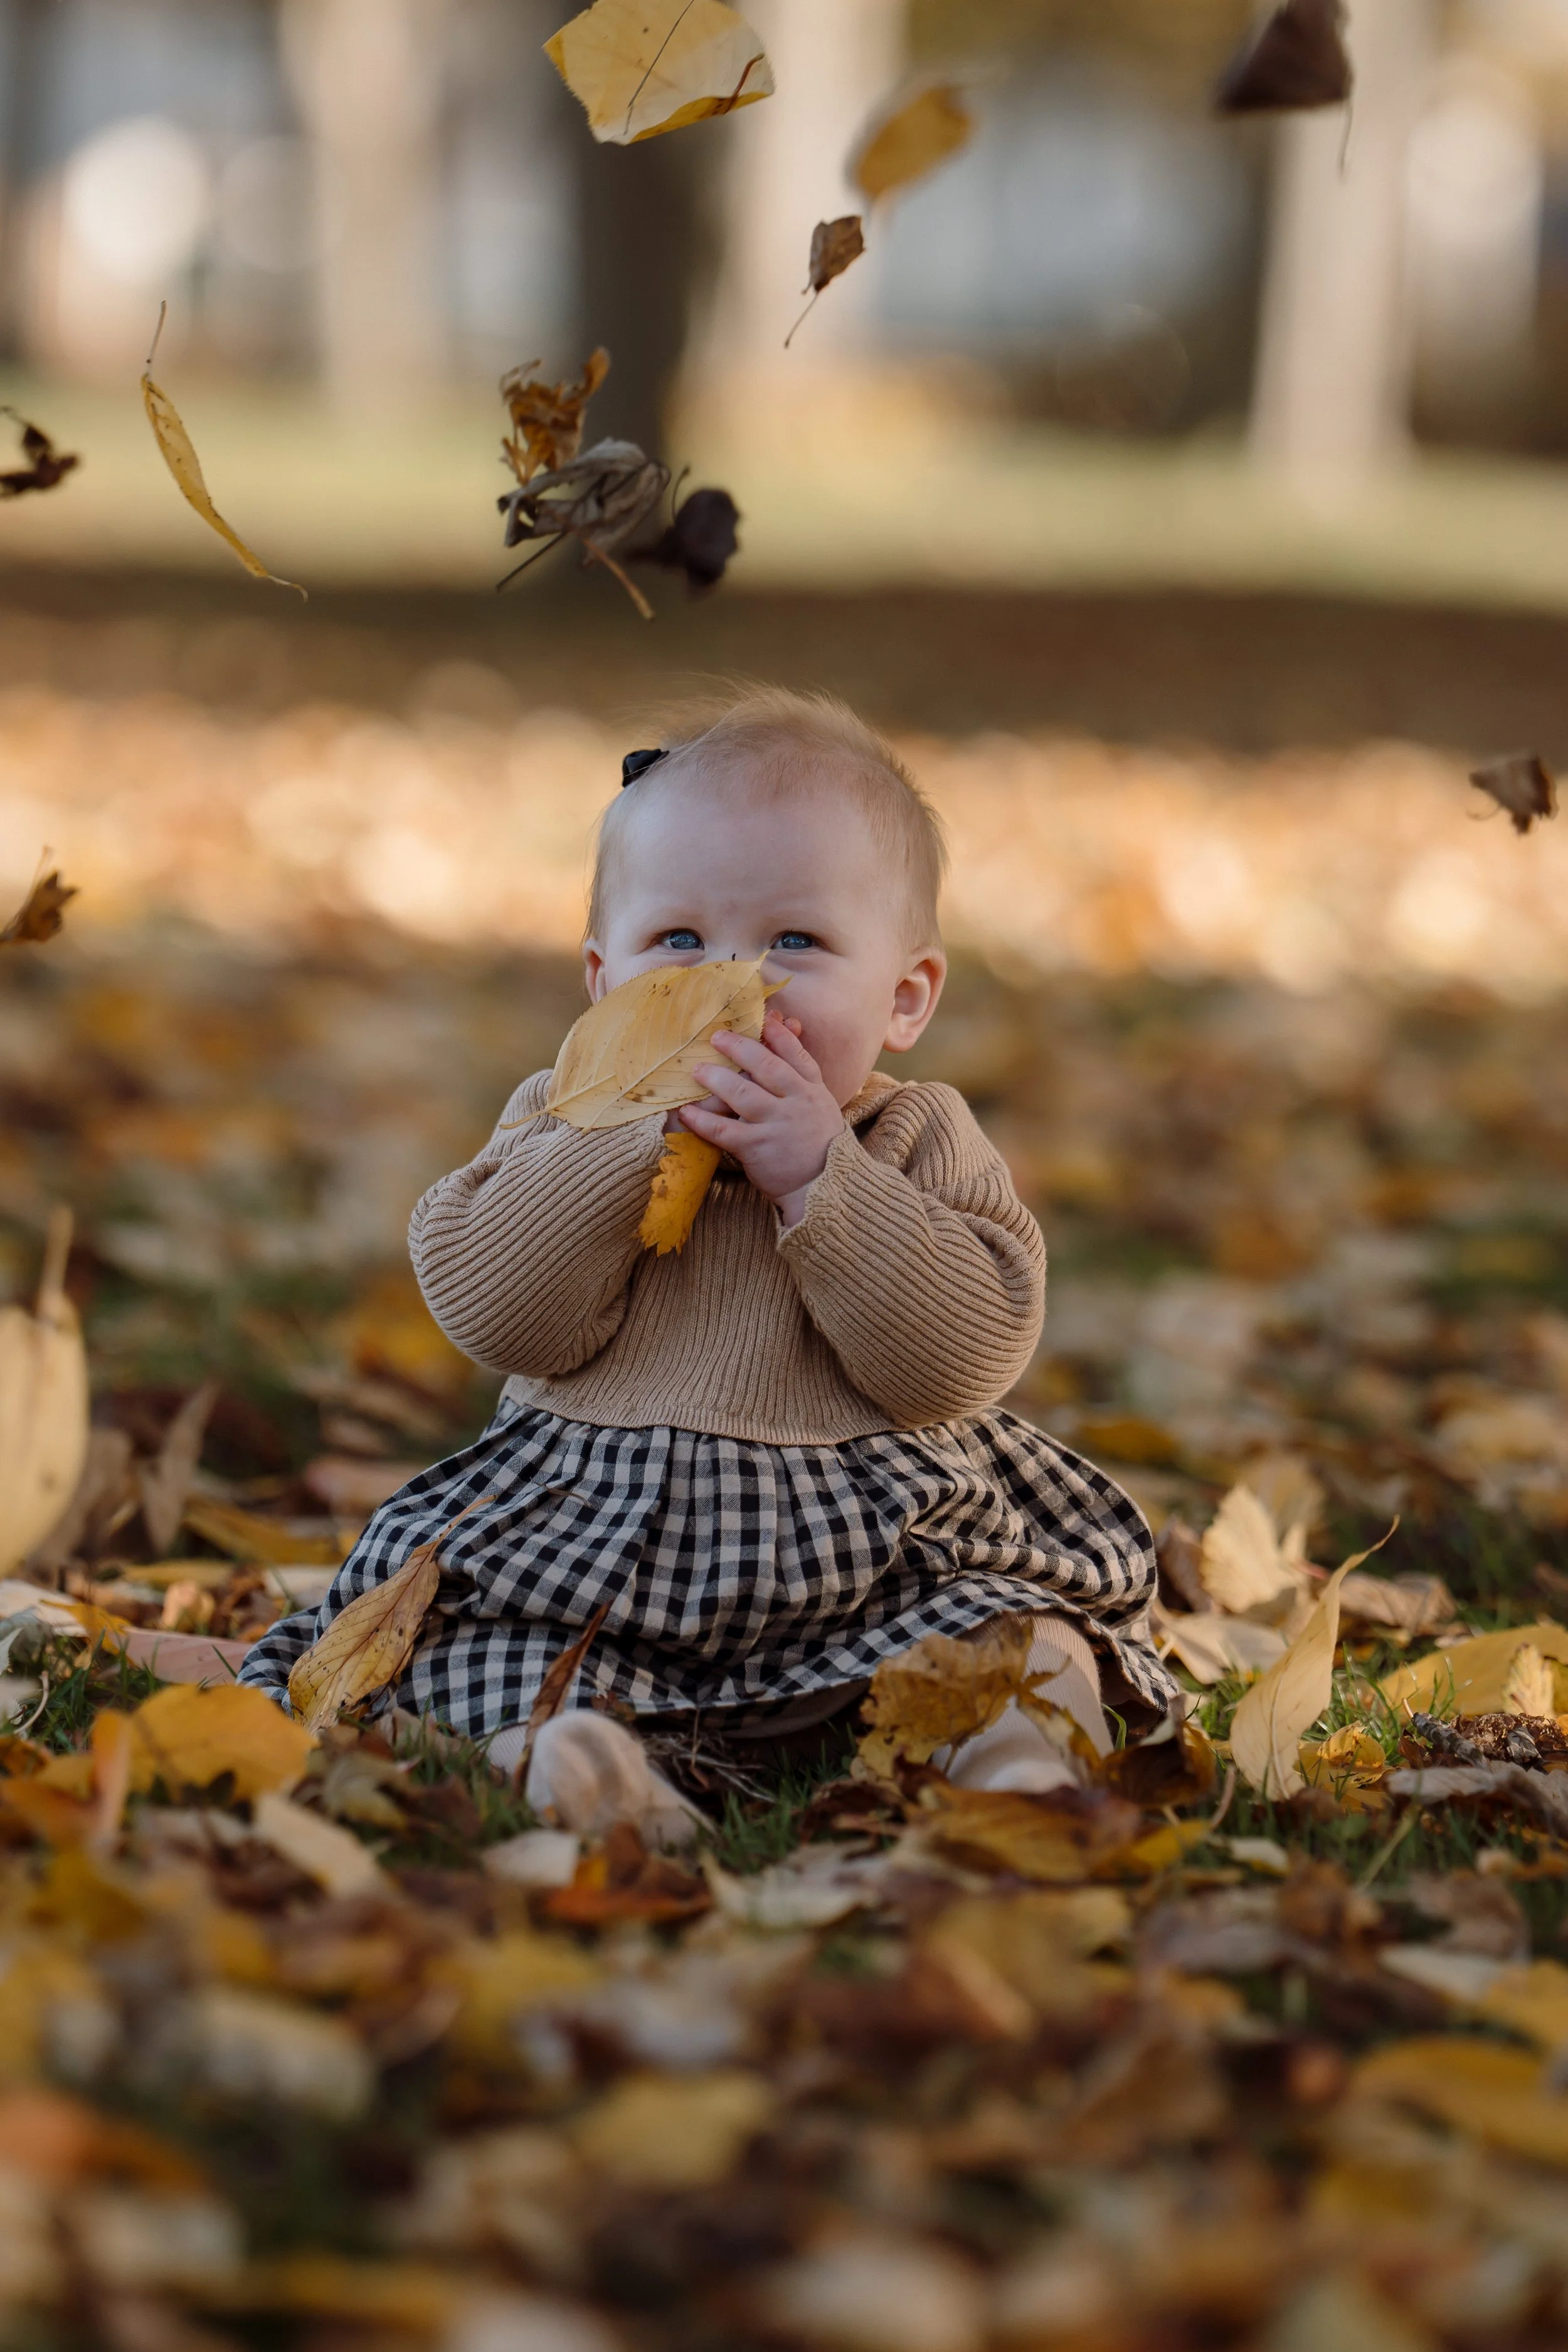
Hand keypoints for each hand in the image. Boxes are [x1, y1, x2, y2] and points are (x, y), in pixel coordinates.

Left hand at [681, 1014, 845, 1226]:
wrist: (824, 1187)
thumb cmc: (817, 1142)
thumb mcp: (820, 1103)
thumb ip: (802, 1073)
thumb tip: (785, 1030)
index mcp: (811, 1090)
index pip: (795, 1055)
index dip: (777, 1035)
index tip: (761, 1019)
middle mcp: (796, 1103)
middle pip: (766, 1067)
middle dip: (739, 1048)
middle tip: (715, 1038)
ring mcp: (776, 1125)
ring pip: (742, 1094)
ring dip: (716, 1078)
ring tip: (696, 1070)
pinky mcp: (757, 1148)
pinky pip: (723, 1130)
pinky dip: (702, 1120)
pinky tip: (685, 1111)